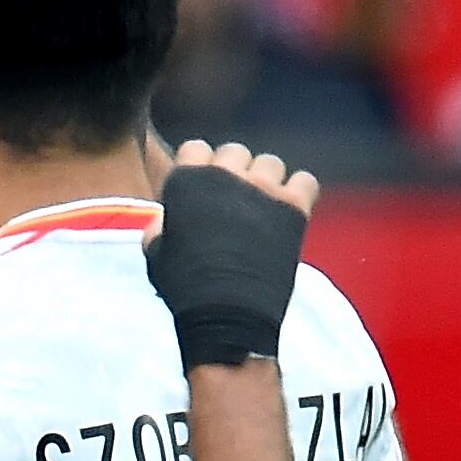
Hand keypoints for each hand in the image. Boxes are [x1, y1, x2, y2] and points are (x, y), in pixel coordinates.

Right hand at [146, 140, 315, 370]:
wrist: (227, 312)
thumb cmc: (184, 286)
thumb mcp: (155, 251)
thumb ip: (161, 223)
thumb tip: (167, 215)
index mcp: (188, 182)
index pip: (195, 148)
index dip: (197, 166)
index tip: (200, 188)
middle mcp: (227, 176)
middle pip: (234, 151)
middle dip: (232, 170)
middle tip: (231, 198)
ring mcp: (263, 189)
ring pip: (270, 162)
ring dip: (264, 179)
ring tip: (260, 204)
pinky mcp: (294, 207)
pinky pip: (305, 180)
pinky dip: (298, 191)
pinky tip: (287, 209)